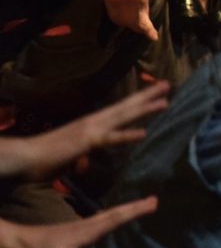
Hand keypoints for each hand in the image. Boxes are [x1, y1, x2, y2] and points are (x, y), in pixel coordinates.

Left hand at [0, 196, 156, 247]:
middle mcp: (86, 227)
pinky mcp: (71, 236)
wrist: (13, 245)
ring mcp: (78, 231)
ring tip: (139, 208)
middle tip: (154, 200)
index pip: (116, 217)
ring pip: (107, 218)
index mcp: (86, 230)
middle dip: (134, 208)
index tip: (155, 200)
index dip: (135, 210)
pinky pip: (99, 225)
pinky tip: (109, 225)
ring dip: (124, 212)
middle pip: (115, 214)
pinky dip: (111, 220)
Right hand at [16, 82, 169, 180]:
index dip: (138, 101)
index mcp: (92, 124)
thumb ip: (80, 157)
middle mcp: (94, 122)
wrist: (25, 158)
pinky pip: (110, 138)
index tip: (155, 93)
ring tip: (165, 100)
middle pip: (126, 106)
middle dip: (148, 95)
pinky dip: (126, 135)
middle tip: (168, 85)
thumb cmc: (45, 158)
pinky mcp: (86, 142)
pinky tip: (143, 133)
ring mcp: (91, 129)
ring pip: (123, 116)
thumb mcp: (70, 156)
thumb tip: (83, 162)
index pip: (120, 110)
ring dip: (144, 108)